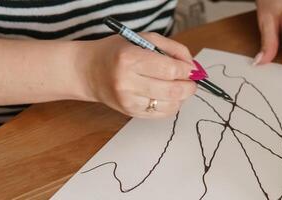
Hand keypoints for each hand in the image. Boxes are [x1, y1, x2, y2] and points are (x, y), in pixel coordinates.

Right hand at [80, 33, 196, 117]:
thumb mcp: (144, 39)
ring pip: (170, 105)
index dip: (187, 70)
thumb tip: (193, 65)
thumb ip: (172, 48)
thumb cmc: (118, 52)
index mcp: (129, 58)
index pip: (169, 70)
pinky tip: (168, 95)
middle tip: (192, 80)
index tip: (193, 69)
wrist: (88, 71)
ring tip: (179, 86)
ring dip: (182, 97)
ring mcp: (128, 100)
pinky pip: (161, 113)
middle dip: (190, 86)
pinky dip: (172, 105)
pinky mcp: (130, 112)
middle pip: (172, 90)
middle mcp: (127, 81)